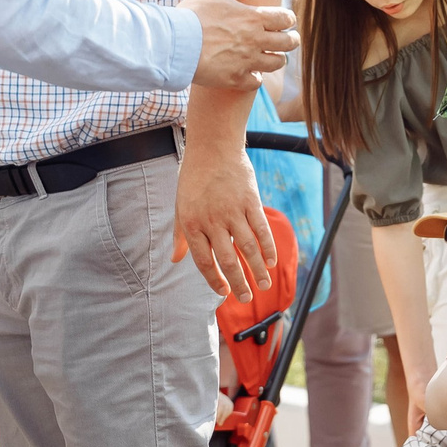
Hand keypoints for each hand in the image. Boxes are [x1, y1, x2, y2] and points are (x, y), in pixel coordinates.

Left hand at [172, 144, 275, 298]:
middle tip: (247, 299)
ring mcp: (233, 211)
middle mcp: (212, 220)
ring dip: (257, 270)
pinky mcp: (250, 201)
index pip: (204, 260)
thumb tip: (175, 260)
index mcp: (192, 223)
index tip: (224, 293)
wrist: (212, 147)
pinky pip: (261, 229)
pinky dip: (268, 247)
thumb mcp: (180, 206)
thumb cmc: (194, 178)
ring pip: (248, 248)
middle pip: (228, 259)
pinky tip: (272, 262)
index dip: (214, 280)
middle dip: (239, 283)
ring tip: (264, 285)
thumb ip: (180, 236)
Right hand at [178, 0, 297, 89]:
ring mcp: (247, 61)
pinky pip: (256, 81)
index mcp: (253, 18)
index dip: (289, 19)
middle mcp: (256, 41)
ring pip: (276, 63)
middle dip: (292, 40)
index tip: (286, 20)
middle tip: (289, 39)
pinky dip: (255, 77)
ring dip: (276, 58)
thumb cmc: (193, 14)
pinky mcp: (235, 79)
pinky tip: (250, 72)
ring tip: (270, 55)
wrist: (174, 42)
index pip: (286, 19)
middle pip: (288, 43)